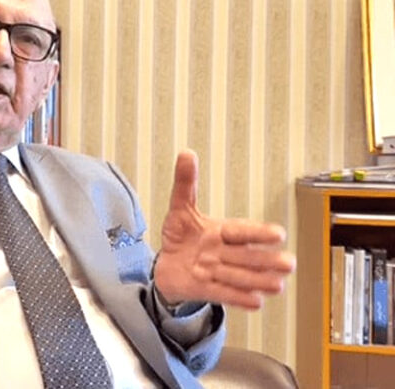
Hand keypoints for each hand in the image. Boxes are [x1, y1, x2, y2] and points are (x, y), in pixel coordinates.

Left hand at [153, 151, 295, 309]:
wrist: (167, 264)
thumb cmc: (180, 235)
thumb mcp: (180, 208)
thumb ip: (185, 183)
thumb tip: (186, 154)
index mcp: (221, 231)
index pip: (241, 231)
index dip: (257, 233)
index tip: (278, 234)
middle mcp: (223, 253)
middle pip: (245, 257)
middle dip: (265, 260)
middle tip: (288, 264)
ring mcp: (217, 272)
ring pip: (238, 277)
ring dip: (256, 280)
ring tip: (278, 285)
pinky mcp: (206, 289)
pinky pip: (224, 295)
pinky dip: (238, 298)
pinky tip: (256, 302)